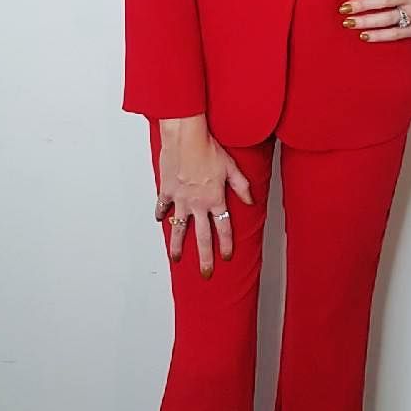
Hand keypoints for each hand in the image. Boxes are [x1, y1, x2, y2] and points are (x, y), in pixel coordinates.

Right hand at [153, 119, 253, 276]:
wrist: (186, 137)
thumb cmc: (209, 148)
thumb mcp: (231, 167)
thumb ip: (242, 187)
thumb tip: (251, 201)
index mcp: (215, 199)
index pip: (223, 228)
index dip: (226, 244)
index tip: (226, 257)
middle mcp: (198, 204)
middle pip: (202, 237)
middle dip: (205, 257)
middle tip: (206, 273)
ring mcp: (180, 200)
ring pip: (179, 229)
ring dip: (177, 246)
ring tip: (176, 259)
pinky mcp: (166, 191)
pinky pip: (163, 207)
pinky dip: (161, 214)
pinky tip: (160, 221)